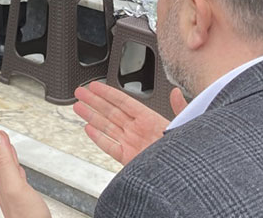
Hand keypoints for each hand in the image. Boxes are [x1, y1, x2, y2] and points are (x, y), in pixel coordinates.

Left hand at [0, 129, 52, 217]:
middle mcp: (5, 186)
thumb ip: (4, 160)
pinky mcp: (23, 200)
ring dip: (7, 156)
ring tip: (7, 146)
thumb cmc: (26, 215)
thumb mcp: (13, 183)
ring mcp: (14, 193)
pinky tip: (19, 171)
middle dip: (0, 146)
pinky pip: (17, 180)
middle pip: (0, 161)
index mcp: (2, 180)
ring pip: (7, 170)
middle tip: (0, 133)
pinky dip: (17, 170)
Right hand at [71, 80, 187, 165]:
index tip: (95, 86)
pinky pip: (109, 146)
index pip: (124, 102)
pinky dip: (98, 138)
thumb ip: (180, 108)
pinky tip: (88, 129)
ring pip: (107, 127)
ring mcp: (131, 144)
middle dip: (94, 101)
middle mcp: (138, 131)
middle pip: (111, 111)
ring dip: (91, 116)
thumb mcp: (185, 125)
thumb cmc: (184, 151)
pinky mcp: (127, 159)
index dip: (108, 93)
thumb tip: (176, 92)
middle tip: (80, 92)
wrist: (180, 177)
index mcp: (150, 120)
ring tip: (78, 107)